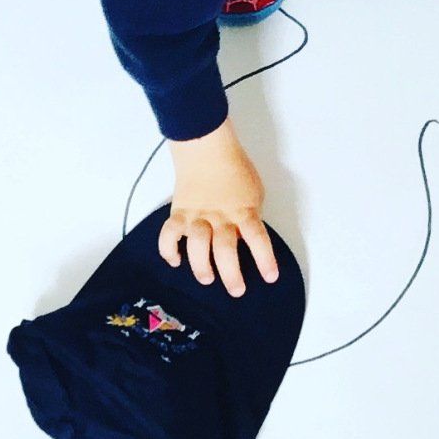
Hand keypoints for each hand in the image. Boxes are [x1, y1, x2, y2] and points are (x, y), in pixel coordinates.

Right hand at [162, 117, 279, 297]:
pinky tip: (175, 260)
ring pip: (198, 246)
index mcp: (243, 210)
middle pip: (226, 249)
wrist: (207, 148)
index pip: (257, 237)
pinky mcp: (179, 213)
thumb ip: (250, 216)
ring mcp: (198, 216)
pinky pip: (169, 234)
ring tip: (207, 278)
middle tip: (237, 290)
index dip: (265, 259)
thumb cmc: (235, 168)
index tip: (270, 277)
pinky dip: (169, 250)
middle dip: (232, 274)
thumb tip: (245, 236)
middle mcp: (220, 216)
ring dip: (201, 266)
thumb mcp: (254, 192)